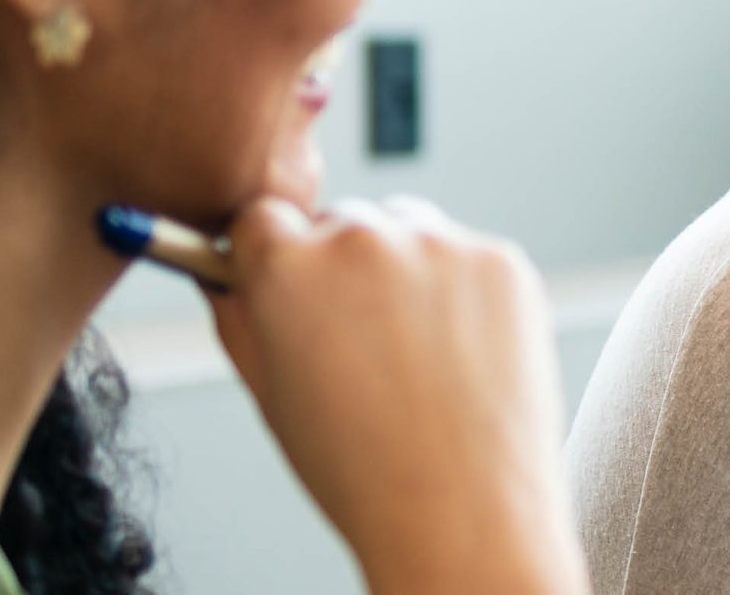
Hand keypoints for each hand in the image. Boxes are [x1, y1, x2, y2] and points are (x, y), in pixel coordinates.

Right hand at [208, 196, 583, 593]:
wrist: (463, 511)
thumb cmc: (361, 469)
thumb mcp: (270, 395)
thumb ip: (239, 320)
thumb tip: (228, 275)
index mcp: (289, 268)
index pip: (262, 218)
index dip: (271, 255)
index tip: (283, 279)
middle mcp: (364, 240)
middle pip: (339, 221)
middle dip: (340, 264)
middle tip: (357, 337)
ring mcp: (441, 245)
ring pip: (408, 228)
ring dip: (403, 266)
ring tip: (412, 352)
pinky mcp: (502, 261)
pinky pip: (467, 256)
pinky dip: (462, 290)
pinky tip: (460, 354)